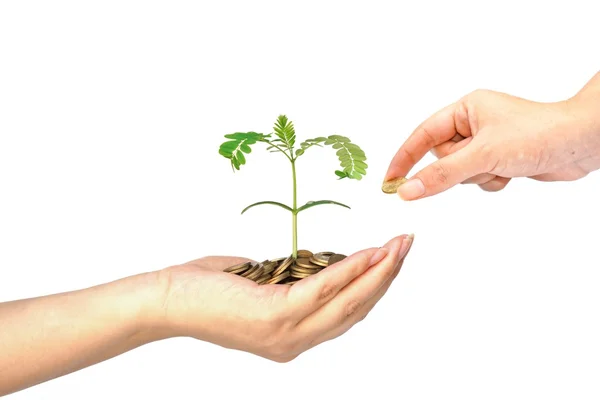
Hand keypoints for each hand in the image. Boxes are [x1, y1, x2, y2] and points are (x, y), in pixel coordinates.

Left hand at [151, 234, 412, 361]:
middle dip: (387, 277)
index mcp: (292, 338)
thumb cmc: (205, 291)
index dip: (373, 288)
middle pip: (356, 310)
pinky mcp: (275, 315)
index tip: (391, 260)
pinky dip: (350, 269)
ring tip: (399, 246)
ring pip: (347, 302)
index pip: (345, 315)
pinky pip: (323, 289)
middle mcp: (295, 342)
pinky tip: (369, 252)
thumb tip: (313, 262)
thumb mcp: (258, 287)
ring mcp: (286, 333)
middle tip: (407, 246)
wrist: (165, 302)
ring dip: (378, 271)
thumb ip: (289, 282)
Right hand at [384, 72, 599, 199]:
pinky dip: (491, 182)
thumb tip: (407, 191)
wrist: (583, 143)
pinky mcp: (498, 159)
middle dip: (458, 169)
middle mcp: (474, 124)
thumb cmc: (538, 134)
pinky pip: (478, 179)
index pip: (423, 135)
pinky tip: (511, 173)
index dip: (404, 158)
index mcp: (466, 109)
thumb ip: (441, 175)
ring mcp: (486, 143)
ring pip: (460, 172)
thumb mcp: (482, 155)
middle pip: (442, 158)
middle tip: (479, 165)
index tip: (389, 182)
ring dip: (478, 177)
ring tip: (501, 167)